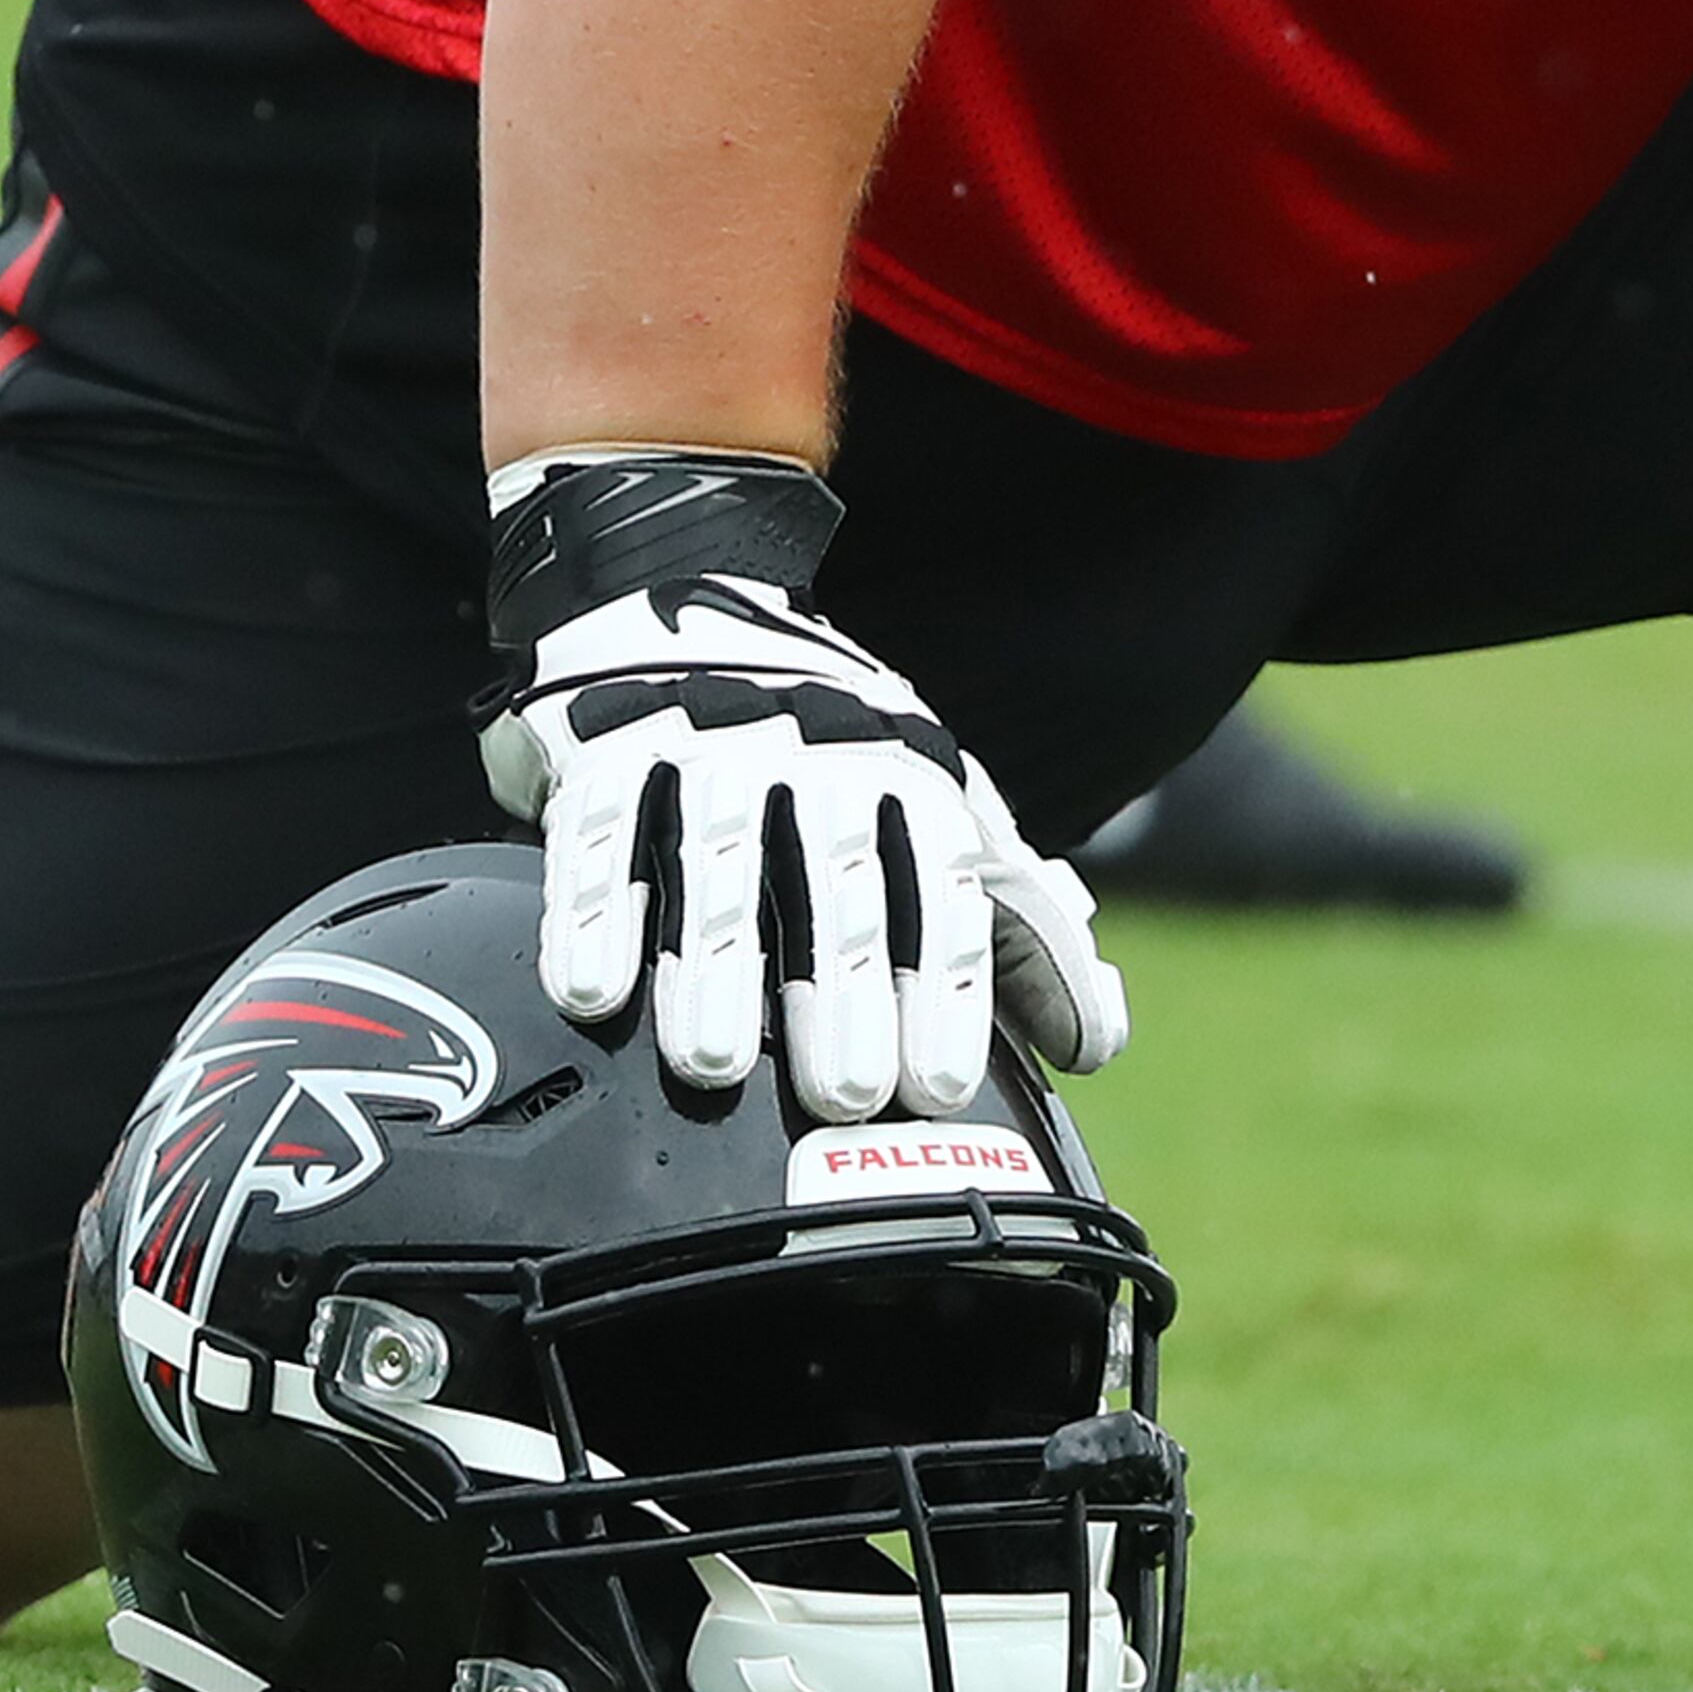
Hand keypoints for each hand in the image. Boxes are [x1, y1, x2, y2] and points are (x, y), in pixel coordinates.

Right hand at [476, 449, 1125, 1118]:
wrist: (689, 598)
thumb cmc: (840, 750)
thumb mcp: (943, 812)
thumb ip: (1016, 928)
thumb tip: (1098, 1042)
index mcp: (908, 773)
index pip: (941, 887)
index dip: (946, 986)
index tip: (941, 1086)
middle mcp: (819, 754)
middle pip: (837, 882)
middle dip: (846, 988)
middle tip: (848, 1093)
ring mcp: (712, 744)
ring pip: (721, 863)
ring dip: (715, 964)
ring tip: (714, 1064)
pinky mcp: (610, 746)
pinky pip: (601, 832)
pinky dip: (596, 909)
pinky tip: (594, 990)